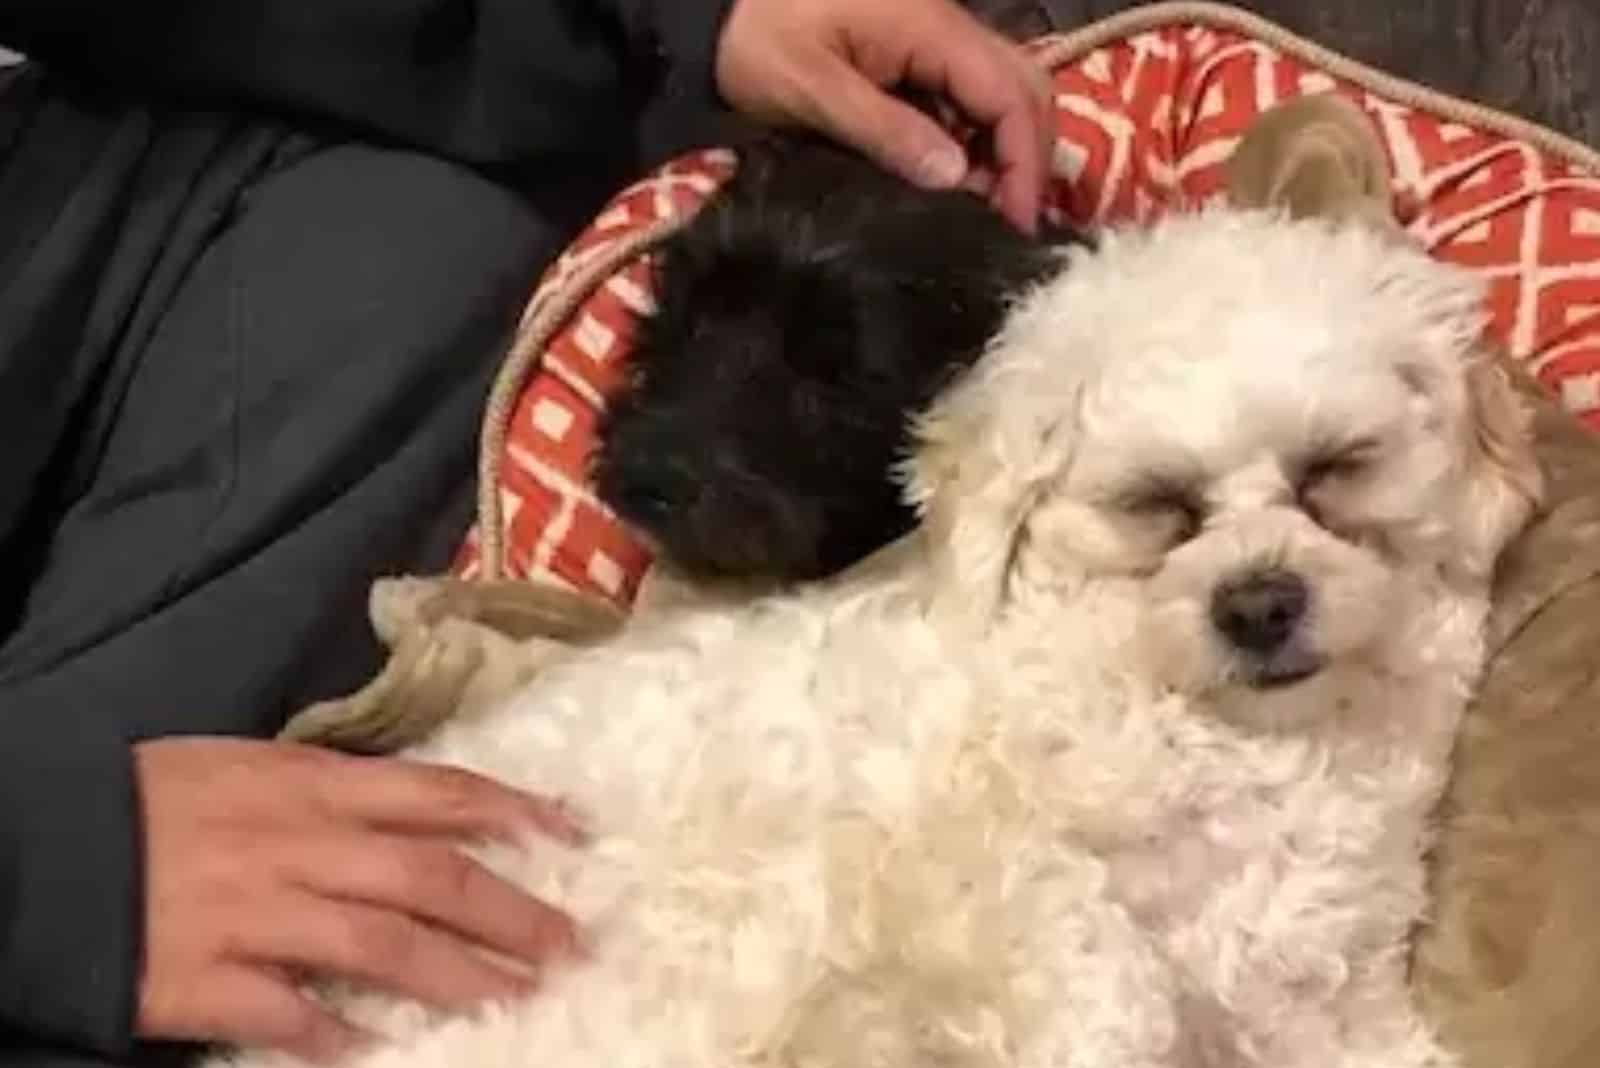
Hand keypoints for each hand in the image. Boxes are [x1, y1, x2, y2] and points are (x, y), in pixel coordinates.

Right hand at [133, 737, 582, 1061]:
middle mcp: (298, 845)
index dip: (513, 813)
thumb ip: (333, 789)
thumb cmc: (152, 798)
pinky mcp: (205, 979)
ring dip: (459, 978)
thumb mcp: (250, 765)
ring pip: (383, 946)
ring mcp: (255, 913)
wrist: (42, 844)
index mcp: (309, 783)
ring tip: (516, 1002)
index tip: (573, 835)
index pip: (436, 793)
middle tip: (571, 945)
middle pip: (430, 878)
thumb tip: (419, 811)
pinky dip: (340, 1037)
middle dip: (512, 913)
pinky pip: (289, 1015)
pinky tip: (384, 1055)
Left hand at [714, 0, 1052, 231]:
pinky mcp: (913, 56)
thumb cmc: (755, 42)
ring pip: (1000, 94)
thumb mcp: (812, 91)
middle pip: (1023, 89)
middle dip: (1028, 158)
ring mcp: (932, 40)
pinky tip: (952, 184)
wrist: (714, 11)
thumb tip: (955, 178)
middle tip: (1009, 224)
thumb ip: (885, 130)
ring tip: (982, 212)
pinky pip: (964, 99)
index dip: (1024, 161)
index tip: (1017, 222)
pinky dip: (972, 143)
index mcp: (930, 27)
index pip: (1010, 93)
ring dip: (1002, 153)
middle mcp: (946, 26)